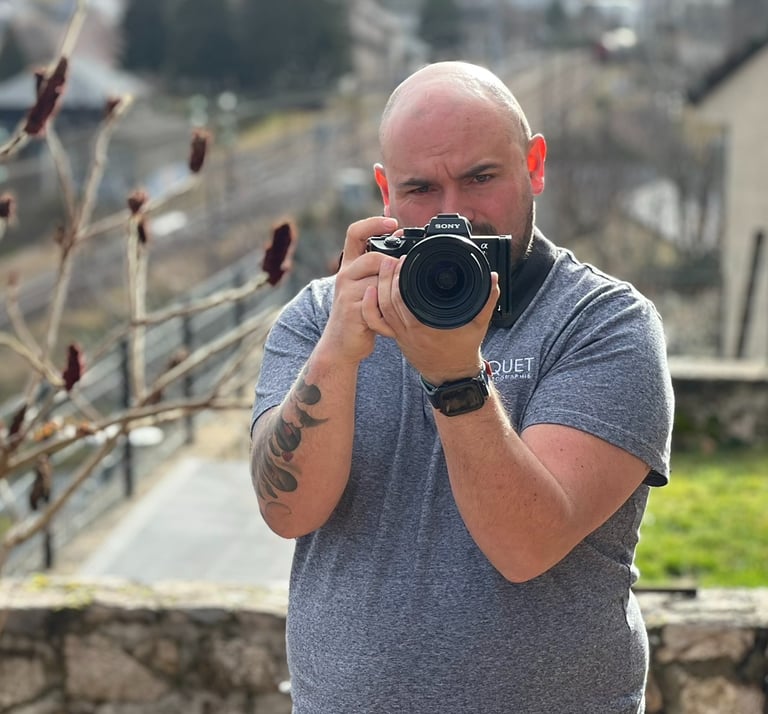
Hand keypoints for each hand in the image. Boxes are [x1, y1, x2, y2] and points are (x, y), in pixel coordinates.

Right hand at [317, 216, 398, 365]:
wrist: (341, 344)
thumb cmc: (359, 314)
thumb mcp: (368, 286)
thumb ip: (380, 267)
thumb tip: (401, 240)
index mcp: (350, 266)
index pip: (355, 233)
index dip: (373, 223)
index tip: (393, 223)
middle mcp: (345, 275)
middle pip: (375, 258)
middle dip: (394, 268)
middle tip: (403, 282)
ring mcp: (347, 292)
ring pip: (379, 280)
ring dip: (393, 292)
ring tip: (395, 304)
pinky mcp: (353, 310)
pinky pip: (378, 302)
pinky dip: (388, 309)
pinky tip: (390, 317)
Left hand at [364, 253, 500, 382]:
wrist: (452, 374)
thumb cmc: (464, 350)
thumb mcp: (479, 324)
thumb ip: (487, 300)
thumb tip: (493, 278)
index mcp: (426, 326)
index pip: (405, 297)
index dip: (401, 276)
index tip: (405, 259)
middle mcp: (410, 331)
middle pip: (389, 300)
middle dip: (388, 276)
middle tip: (391, 259)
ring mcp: (400, 335)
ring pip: (381, 309)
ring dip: (380, 287)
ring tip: (384, 268)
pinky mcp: (396, 337)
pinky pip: (378, 322)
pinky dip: (371, 307)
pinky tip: (372, 292)